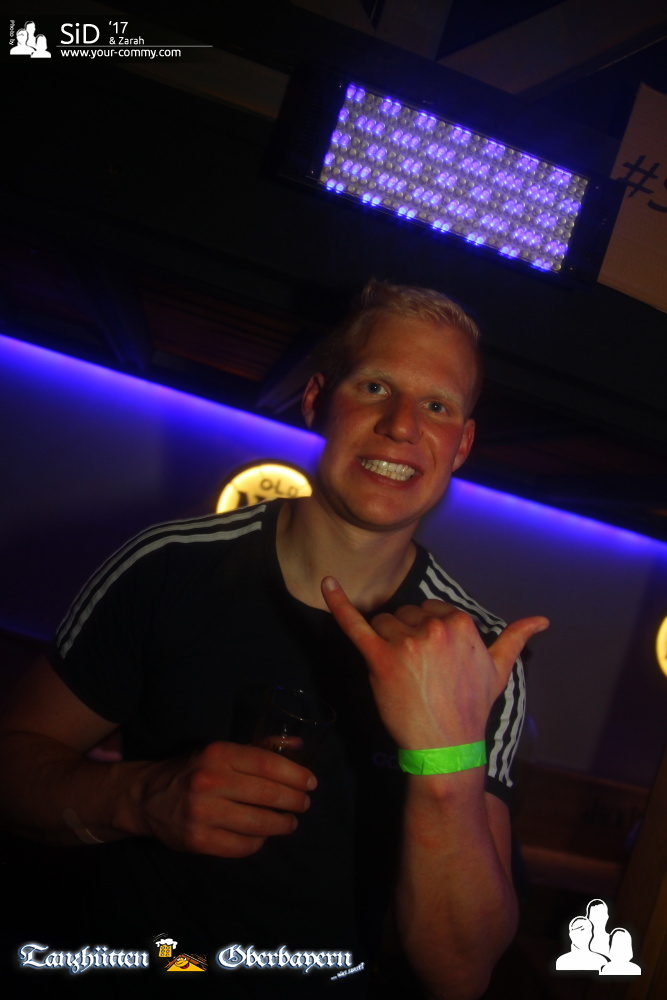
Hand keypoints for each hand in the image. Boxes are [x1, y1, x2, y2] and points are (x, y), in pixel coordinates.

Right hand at [134, 741, 315, 857]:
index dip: (296, 775)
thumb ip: (259, 748)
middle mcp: (210, 781)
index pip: (268, 764)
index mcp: (218, 754)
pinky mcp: (198, 840)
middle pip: (268, 794)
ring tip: (290, 823)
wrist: (146, 797)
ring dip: (282, 825)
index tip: (311, 783)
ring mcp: (202, 813)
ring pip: (258, 823)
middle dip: (294, 801)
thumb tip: (298, 745)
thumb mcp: (221, 751)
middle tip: (304, 805)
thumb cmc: (193, 770)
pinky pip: (242, 846)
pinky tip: (263, 836)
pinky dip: (258, 842)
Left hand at [321, 577, 547, 749]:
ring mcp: (406, 642)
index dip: (428, 634)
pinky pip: (354, 624)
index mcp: (461, 623)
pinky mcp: (379, 658)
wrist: (446, 748)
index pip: (431, 610)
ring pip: (384, 624)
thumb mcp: (499, 671)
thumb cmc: (471, 709)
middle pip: (406, 615)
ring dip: (386, 643)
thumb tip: (542, 620)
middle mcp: (434, 627)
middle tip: (419, 674)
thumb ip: (515, 638)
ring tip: (403, 676)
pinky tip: (327, 582)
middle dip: (407, 638)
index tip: (433, 661)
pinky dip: (338, 603)